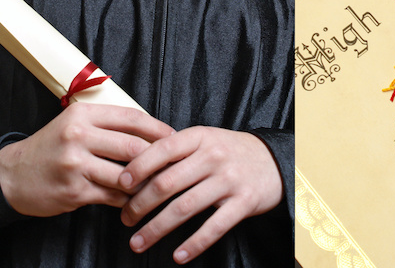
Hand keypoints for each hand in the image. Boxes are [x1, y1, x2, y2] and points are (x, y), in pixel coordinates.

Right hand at [0, 103, 174, 216]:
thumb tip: (152, 129)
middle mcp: (78, 137)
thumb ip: (108, 122)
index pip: (132, 118)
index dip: (158, 128)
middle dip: (158, 157)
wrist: (12, 175)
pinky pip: (113, 195)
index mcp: (82, 115)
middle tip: (173, 162)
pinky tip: (137, 198)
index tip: (175, 137)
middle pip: (134, 146)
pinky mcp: (74, 190)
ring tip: (159, 182)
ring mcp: (75, 165)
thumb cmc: (52, 146)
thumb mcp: (75, 122)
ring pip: (126, 174)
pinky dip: (129, 198)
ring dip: (146, 181)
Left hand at [118, 127, 282, 263]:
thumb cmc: (230, 152)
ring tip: (138, 242)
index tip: (120, 184)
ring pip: (185, 207)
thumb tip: (133, 169)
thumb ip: (176, 151)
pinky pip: (214, 226)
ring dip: (157, 229)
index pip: (163, 149)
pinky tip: (178, 255)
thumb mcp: (206, 140)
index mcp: (201, 137)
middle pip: (167, 183)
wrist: (274, 160)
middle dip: (140, 204)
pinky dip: (194, 244)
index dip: (138, 167)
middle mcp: (214, 156)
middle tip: (125, 220)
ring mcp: (230, 179)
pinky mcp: (244, 202)